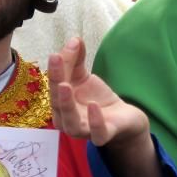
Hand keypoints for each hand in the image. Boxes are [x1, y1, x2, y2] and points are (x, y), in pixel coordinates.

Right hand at [49, 37, 150, 151]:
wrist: (122, 117)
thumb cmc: (96, 98)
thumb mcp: (84, 77)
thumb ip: (76, 60)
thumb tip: (74, 39)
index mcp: (60, 104)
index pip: (55, 85)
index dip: (56, 68)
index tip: (57, 52)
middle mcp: (67, 119)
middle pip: (57, 102)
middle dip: (56, 80)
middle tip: (56, 60)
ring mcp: (84, 131)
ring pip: (71, 124)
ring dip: (66, 104)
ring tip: (66, 86)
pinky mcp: (103, 136)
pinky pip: (97, 134)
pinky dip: (95, 122)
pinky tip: (93, 106)